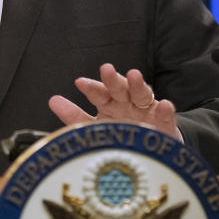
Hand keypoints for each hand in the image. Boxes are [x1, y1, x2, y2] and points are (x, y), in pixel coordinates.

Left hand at [48, 64, 182, 141]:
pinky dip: (165, 110)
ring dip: (138, 85)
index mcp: (109, 104)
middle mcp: (127, 103)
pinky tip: (164, 105)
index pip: (98, 93)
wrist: (152, 149)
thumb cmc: (120, 134)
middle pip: (119, 88)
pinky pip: (165, 115)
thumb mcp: (96, 126)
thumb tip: (52, 100)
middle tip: (106, 69)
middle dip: (112, 79)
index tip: (80, 82)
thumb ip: (74, 115)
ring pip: (142, 95)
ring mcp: (146, 111)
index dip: (91, 88)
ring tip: (134, 75)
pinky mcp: (164, 124)